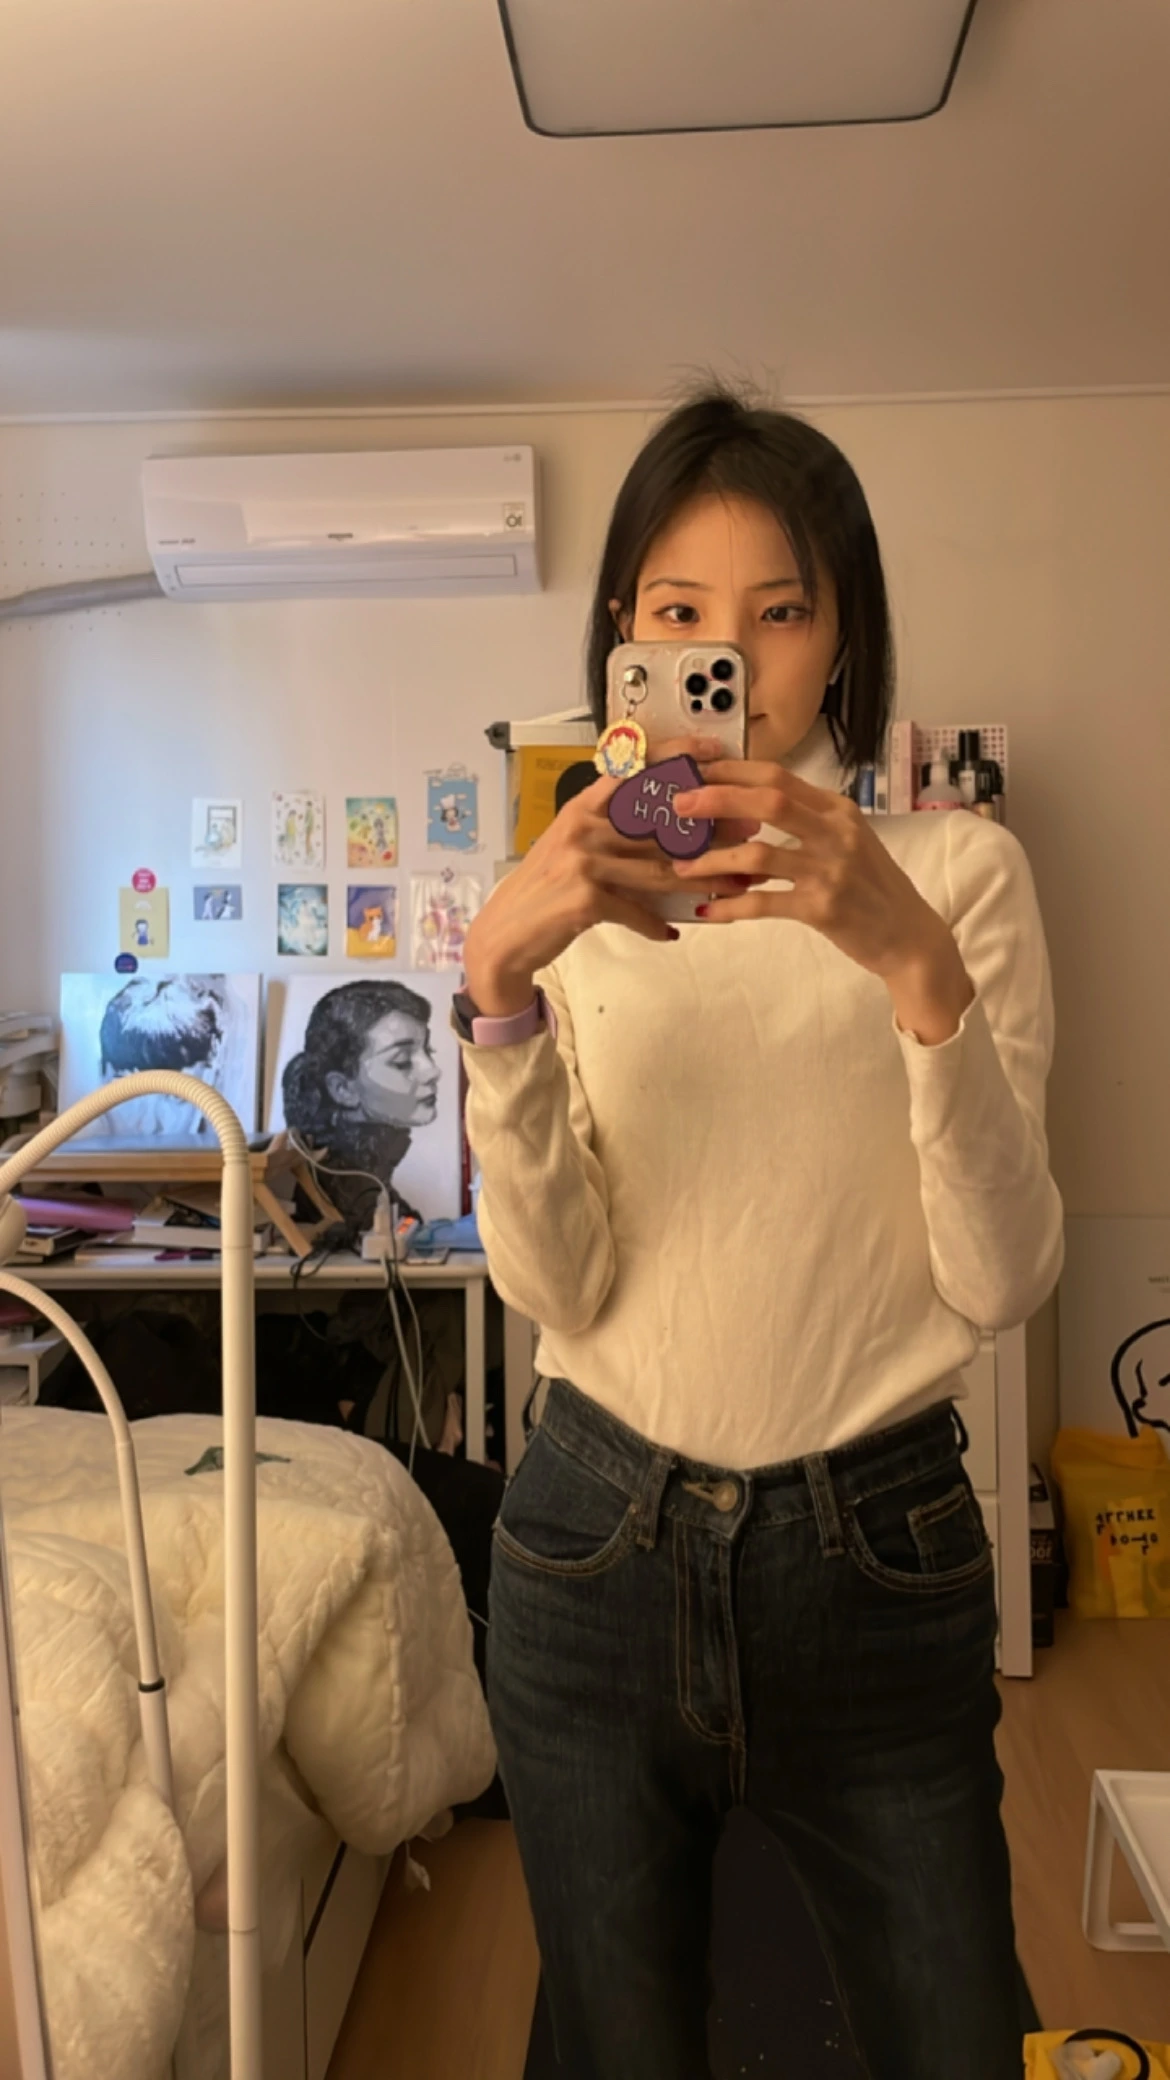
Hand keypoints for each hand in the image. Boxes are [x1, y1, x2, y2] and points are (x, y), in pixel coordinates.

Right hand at [464, 736, 751, 1016]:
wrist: (505, 934)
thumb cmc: (547, 890)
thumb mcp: (575, 848)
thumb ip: (614, 833)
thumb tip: (672, 831)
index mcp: (584, 806)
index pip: (634, 769)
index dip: (676, 755)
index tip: (715, 750)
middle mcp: (583, 826)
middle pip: (661, 824)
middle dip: (711, 830)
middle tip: (750, 831)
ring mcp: (584, 860)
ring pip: (660, 870)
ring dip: (702, 882)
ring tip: (734, 887)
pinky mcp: (586, 897)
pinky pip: (636, 909)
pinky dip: (656, 924)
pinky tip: (672, 932)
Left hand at [671, 761, 974, 1017]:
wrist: (909, 937)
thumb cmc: (871, 888)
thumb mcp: (847, 842)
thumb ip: (806, 824)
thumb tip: (744, 813)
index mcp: (837, 810)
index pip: (779, 776)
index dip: (733, 770)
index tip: (697, 771)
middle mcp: (836, 833)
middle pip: (768, 801)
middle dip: (716, 799)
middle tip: (678, 805)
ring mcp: (830, 870)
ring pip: (758, 854)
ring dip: (713, 860)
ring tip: (681, 867)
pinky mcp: (823, 909)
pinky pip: (764, 904)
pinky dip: (730, 907)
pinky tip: (707, 911)